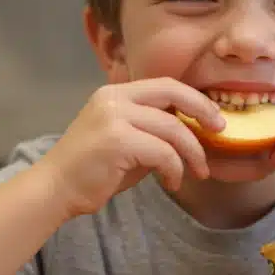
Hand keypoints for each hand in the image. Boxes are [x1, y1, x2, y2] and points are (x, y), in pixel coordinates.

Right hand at [41, 78, 223, 217]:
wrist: (55, 190)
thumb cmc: (92, 171)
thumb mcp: (126, 140)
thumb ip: (152, 129)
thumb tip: (192, 131)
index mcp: (115, 94)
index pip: (165, 85)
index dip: (195, 99)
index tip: (213, 118)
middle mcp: (114, 99)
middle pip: (173, 94)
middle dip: (203, 112)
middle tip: (219, 132)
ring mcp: (114, 117)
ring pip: (173, 128)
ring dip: (192, 153)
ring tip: (197, 172)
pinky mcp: (117, 141)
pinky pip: (163, 152)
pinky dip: (175, 169)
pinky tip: (172, 182)